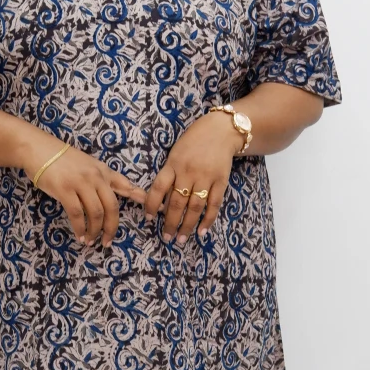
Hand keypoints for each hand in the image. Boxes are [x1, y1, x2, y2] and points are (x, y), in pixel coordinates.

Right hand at [27, 141, 145, 246]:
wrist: (39, 149)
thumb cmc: (62, 159)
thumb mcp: (87, 165)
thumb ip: (102, 179)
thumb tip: (119, 192)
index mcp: (103, 171)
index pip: (125, 185)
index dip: (139, 198)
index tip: (156, 210)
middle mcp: (96, 177)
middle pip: (112, 207)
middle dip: (111, 228)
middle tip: (107, 242)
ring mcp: (81, 183)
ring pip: (96, 213)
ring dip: (95, 231)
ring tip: (90, 241)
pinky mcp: (65, 190)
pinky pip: (78, 214)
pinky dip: (80, 228)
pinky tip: (79, 236)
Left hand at [144, 113, 239, 242]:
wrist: (221, 130)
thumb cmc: (193, 142)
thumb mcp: (176, 153)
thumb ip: (170, 175)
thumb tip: (162, 202)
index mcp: (173, 164)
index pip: (158, 188)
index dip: (151, 205)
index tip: (147, 219)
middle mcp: (188, 171)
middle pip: (177, 202)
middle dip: (170, 223)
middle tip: (166, 238)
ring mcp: (206, 177)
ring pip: (195, 207)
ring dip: (187, 225)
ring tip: (181, 239)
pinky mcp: (221, 181)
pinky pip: (214, 204)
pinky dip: (208, 220)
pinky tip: (201, 232)